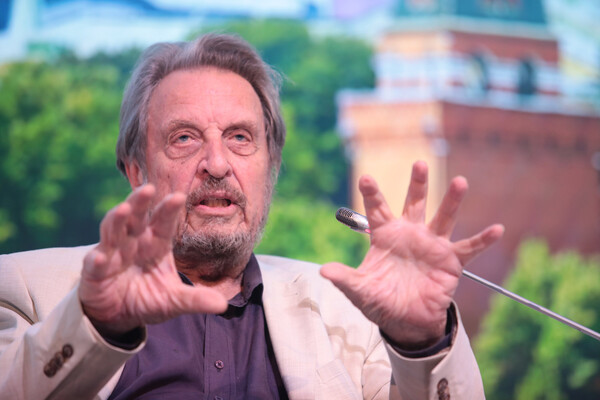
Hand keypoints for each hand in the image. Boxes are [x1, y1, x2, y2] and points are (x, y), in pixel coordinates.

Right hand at [78, 185, 226, 338]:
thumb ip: (195, 299)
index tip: (179, 196)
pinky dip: (97, 260)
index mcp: (156, 244)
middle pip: (137, 218)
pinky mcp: (94, 271)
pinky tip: (100, 258)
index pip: (164, 223)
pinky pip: (95, 263)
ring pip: (113, 231)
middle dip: (141, 203)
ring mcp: (112, 254)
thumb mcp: (173, 301)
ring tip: (124, 210)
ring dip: (117, 221)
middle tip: (147, 188)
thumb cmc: (147, 298)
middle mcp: (134, 243)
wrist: (118, 315)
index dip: (169, 210)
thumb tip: (223, 305)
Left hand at [321, 161, 503, 347]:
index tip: (365, 177)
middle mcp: (410, 234)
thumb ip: (345, 279)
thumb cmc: (381, 300)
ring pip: (443, 218)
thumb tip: (323, 270)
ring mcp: (431, 245)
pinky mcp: (450, 261)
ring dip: (452, 201)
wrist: (405, 320)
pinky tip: (496, 229)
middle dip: (417, 184)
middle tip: (419, 163)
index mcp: (385, 236)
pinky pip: (469, 248)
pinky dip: (482, 240)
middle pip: (414, 203)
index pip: (377, 210)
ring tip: (460, 182)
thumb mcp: (360, 290)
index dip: (372, 194)